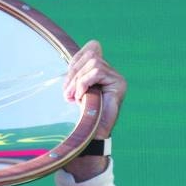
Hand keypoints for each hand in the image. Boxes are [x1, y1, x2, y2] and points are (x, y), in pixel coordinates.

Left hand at [62, 40, 126, 181]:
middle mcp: (112, 73)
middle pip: (91, 56)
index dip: (77, 58)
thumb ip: (76, 74)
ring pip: (93, 63)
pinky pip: (97, 72)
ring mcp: (117, 78)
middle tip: (66, 94)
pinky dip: (84, 83)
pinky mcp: (119, 85)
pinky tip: (80, 97)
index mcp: (102, 72)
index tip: (68, 76)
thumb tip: (74, 59)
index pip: (92, 48)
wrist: (91, 137)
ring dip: (77, 80)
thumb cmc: (82, 116)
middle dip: (73, 73)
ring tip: (72, 97)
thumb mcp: (75, 90)